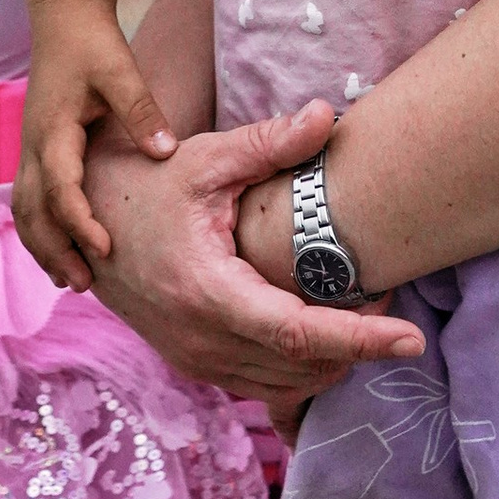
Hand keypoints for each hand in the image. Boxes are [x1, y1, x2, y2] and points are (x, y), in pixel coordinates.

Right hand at [16, 0, 180, 285]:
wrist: (63, 17)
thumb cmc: (94, 43)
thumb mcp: (121, 72)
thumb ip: (141, 112)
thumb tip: (167, 153)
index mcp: (53, 131)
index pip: (61, 189)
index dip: (80, 223)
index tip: (105, 250)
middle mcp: (33, 146)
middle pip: (33, 213)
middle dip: (54, 251)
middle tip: (84, 285)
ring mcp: (29, 149)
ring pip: (24, 211)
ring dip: (43, 246)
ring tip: (70, 279)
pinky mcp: (35, 150)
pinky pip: (29, 200)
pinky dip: (40, 230)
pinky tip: (61, 249)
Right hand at [77, 105, 422, 399]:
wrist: (87, 218)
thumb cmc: (149, 181)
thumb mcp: (209, 158)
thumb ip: (271, 142)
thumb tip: (329, 114)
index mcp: (206, 291)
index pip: (299, 332)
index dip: (361, 340)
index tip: (412, 339)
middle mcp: (199, 339)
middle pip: (300, 367)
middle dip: (357, 347)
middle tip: (393, 303)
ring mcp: (193, 358)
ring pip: (283, 384)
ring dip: (332, 362)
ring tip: (367, 315)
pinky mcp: (192, 361)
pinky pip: (260, 383)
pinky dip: (301, 368)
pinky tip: (326, 335)